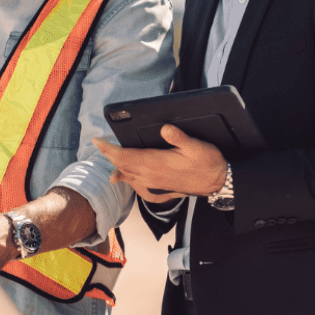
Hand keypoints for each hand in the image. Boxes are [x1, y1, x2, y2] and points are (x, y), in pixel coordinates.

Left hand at [93, 126, 227, 203]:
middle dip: (109, 154)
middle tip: (98, 144)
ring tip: (106, 157)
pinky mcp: (159, 186)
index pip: (126, 156)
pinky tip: (121, 178)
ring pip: (128, 174)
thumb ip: (179, 137)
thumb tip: (165, 128)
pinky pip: (136, 183)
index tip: (98, 141)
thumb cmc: (208, 163)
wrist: (217, 182)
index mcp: (156, 163)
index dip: (110, 148)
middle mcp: (152, 174)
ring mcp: (154, 182)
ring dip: (115, 165)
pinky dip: (126, 178)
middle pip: (123, 165)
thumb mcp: (196, 146)